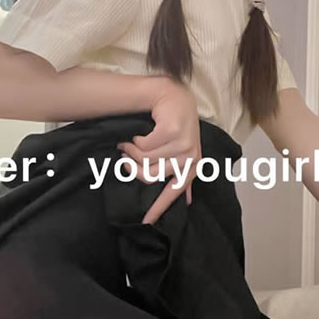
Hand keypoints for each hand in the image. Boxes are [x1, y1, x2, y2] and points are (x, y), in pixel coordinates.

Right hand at [116, 77, 201, 224]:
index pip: (173, 192)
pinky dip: (134, 140)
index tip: (145, 222)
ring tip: (130, 143)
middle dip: (133, 165)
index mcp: (192, 167)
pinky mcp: (174, 131)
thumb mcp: (180, 151)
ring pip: (145, 160)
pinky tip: (136, 133)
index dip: (157, 208)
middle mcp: (191, 158)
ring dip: (131, 150)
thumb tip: (186, 201)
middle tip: (126, 156)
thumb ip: (180, 174)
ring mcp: (184, 144)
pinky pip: (143, 146)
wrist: (172, 96)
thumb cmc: (173, 124)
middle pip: (150, 176)